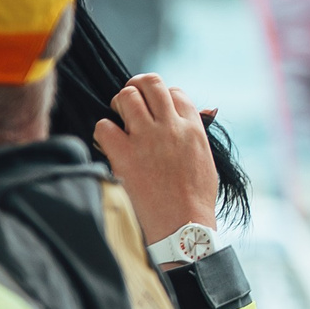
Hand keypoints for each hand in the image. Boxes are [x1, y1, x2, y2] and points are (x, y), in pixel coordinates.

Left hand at [93, 73, 217, 245]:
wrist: (183, 225)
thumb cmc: (195, 196)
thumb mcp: (206, 157)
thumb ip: (198, 130)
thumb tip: (207, 109)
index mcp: (193, 127)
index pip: (175, 91)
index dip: (161, 96)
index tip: (153, 109)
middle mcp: (171, 126)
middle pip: (150, 83)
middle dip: (136, 87)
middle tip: (128, 103)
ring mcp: (147, 138)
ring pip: (126, 97)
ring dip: (118, 104)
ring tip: (118, 120)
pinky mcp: (124, 155)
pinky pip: (103, 126)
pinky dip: (102, 132)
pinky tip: (109, 145)